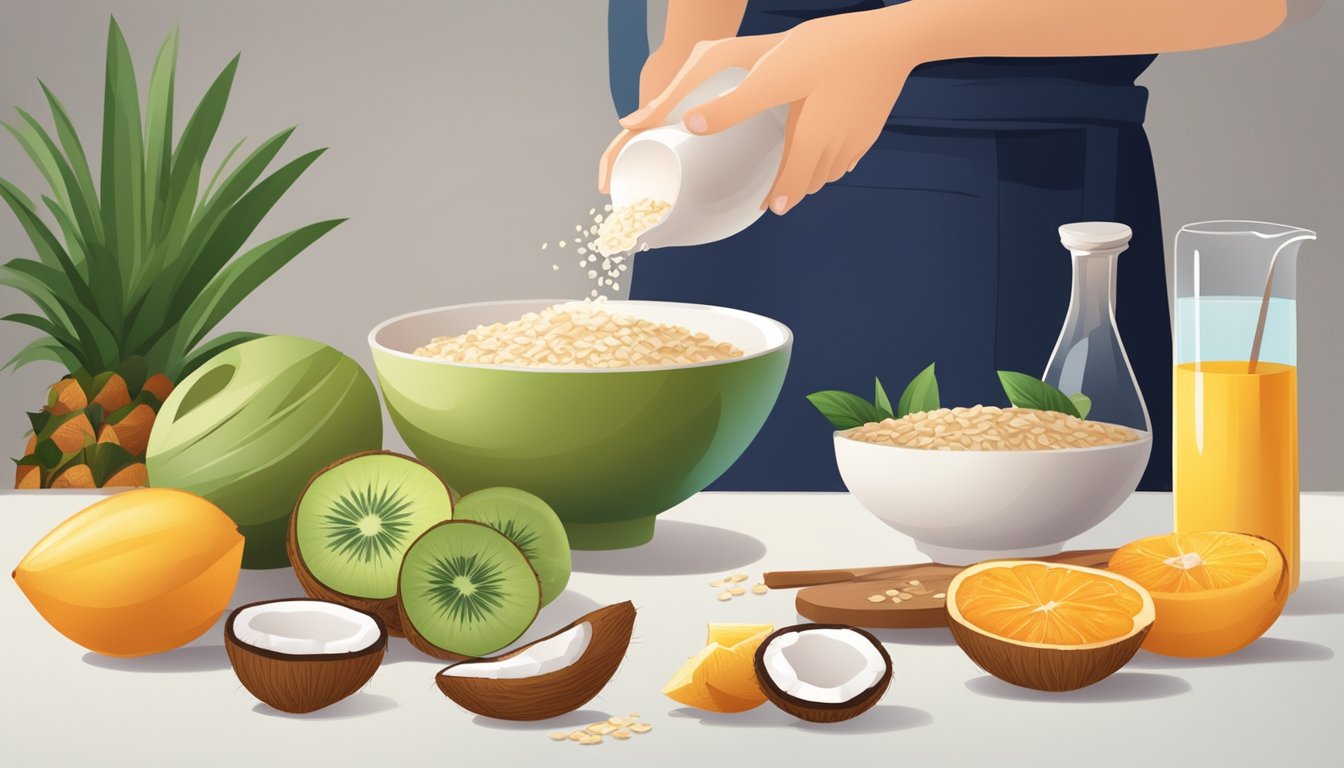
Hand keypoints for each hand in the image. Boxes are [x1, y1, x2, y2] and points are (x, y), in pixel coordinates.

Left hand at [618, 13, 916, 214]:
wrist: (894, 39)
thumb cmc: (830, 51)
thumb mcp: (774, 74)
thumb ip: (736, 104)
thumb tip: (692, 125)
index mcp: (811, 141)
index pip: (791, 185)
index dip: (776, 198)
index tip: (765, 208)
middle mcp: (838, 148)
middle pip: (812, 182)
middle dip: (793, 190)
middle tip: (777, 194)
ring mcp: (859, 137)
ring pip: (832, 169)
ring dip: (814, 176)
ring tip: (798, 172)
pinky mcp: (872, 123)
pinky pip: (850, 152)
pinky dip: (835, 157)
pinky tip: (830, 145)